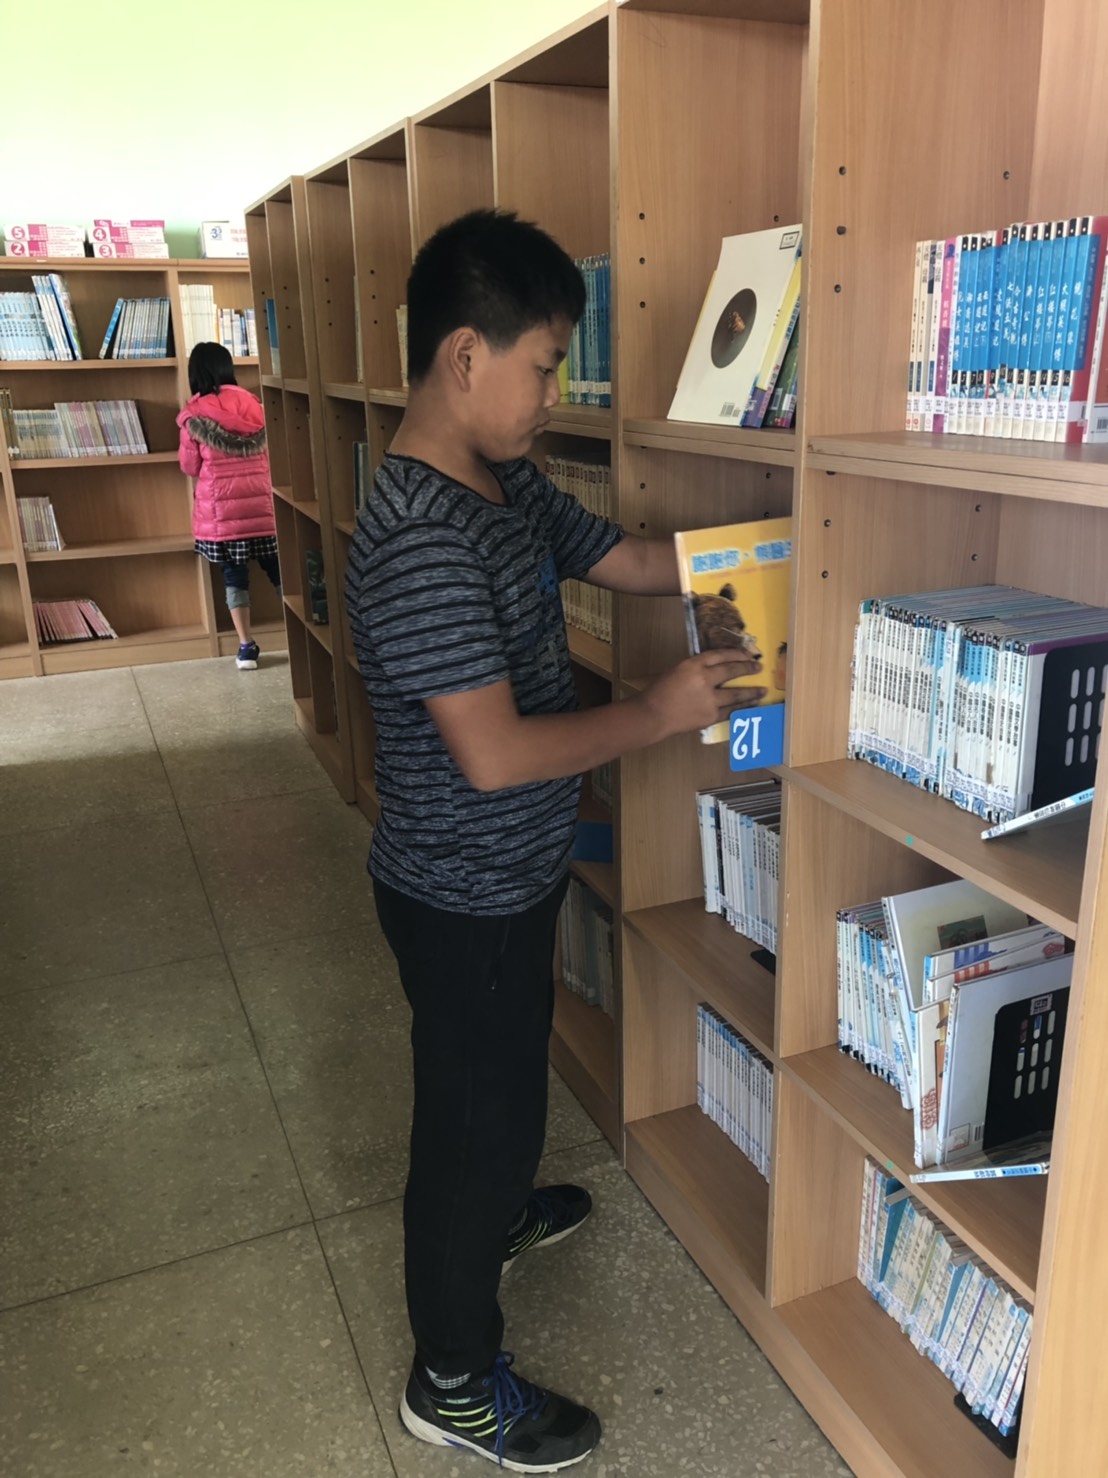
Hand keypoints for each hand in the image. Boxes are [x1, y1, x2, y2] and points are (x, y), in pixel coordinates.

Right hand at [641, 650, 768, 737]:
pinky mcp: (711, 716)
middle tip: (758, 668)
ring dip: (751, 692)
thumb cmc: (660, 691)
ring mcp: (709, 699)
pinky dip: (741, 708)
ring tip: (762, 690)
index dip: (736, 653)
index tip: (747, 655)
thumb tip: (717, 669)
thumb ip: (697, 668)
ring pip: (736, 694)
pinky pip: (730, 711)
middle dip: (748, 669)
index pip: (720, 655)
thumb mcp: (677, 670)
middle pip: (732, 671)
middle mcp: (704, 679)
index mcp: (693, 665)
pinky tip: (749, 707)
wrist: (653, 715)